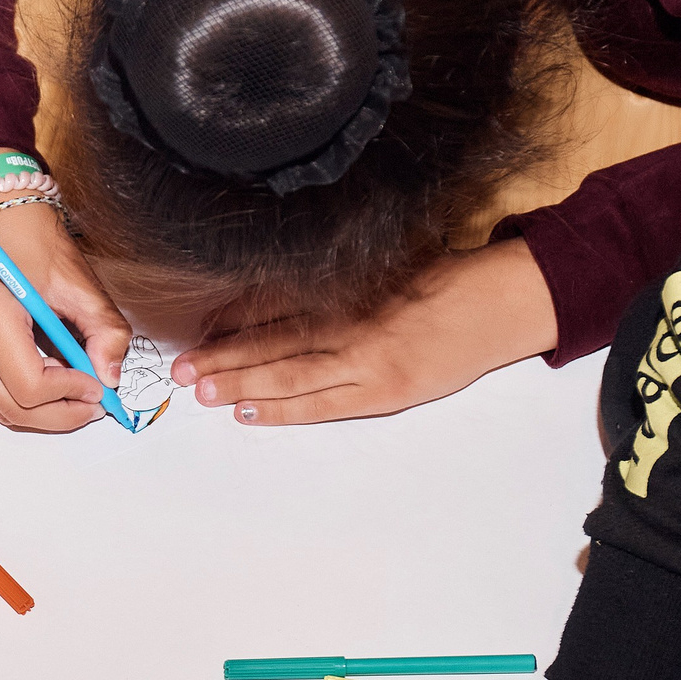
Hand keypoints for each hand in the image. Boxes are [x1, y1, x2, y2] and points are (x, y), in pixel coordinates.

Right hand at [0, 191, 127, 433]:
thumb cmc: (31, 239)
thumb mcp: (78, 282)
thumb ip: (103, 331)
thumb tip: (110, 378)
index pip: (29, 386)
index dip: (69, 395)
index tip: (99, 388)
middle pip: (12, 409)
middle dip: (58, 414)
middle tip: (93, 405)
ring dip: (40, 410)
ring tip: (73, 390)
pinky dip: (19, 397)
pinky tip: (47, 377)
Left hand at [177, 238, 556, 424]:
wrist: (501, 302)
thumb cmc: (444, 279)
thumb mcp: (384, 266)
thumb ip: (334, 282)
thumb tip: (276, 290)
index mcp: (347, 289)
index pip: (274, 306)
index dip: (230, 322)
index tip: (193, 330)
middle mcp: (349, 323)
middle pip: (272, 342)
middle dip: (222, 357)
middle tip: (179, 370)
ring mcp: (366, 361)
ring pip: (290, 375)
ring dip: (241, 384)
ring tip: (201, 391)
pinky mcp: (384, 392)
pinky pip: (323, 405)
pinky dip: (283, 410)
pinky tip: (248, 413)